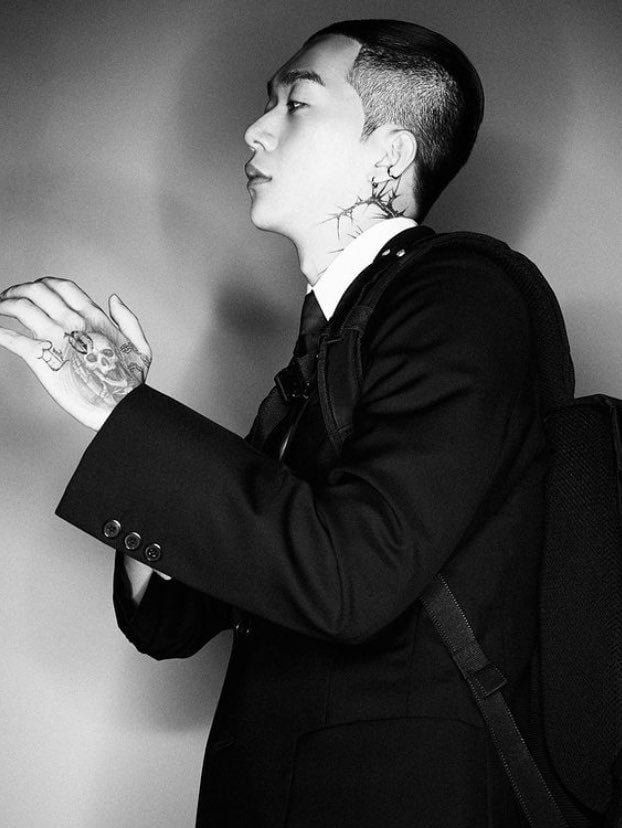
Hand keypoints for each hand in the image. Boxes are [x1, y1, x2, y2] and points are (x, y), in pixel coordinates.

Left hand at [0, 278, 151, 430]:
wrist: (119, 407)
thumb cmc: (130, 383)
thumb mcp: (139, 347)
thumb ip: (128, 319)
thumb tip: (113, 298)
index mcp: (94, 317)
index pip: (62, 286)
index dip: (44, 283)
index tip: (35, 289)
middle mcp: (72, 322)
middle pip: (36, 291)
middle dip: (17, 290)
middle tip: (7, 297)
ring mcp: (55, 338)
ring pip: (20, 307)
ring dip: (3, 304)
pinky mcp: (40, 358)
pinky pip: (11, 337)